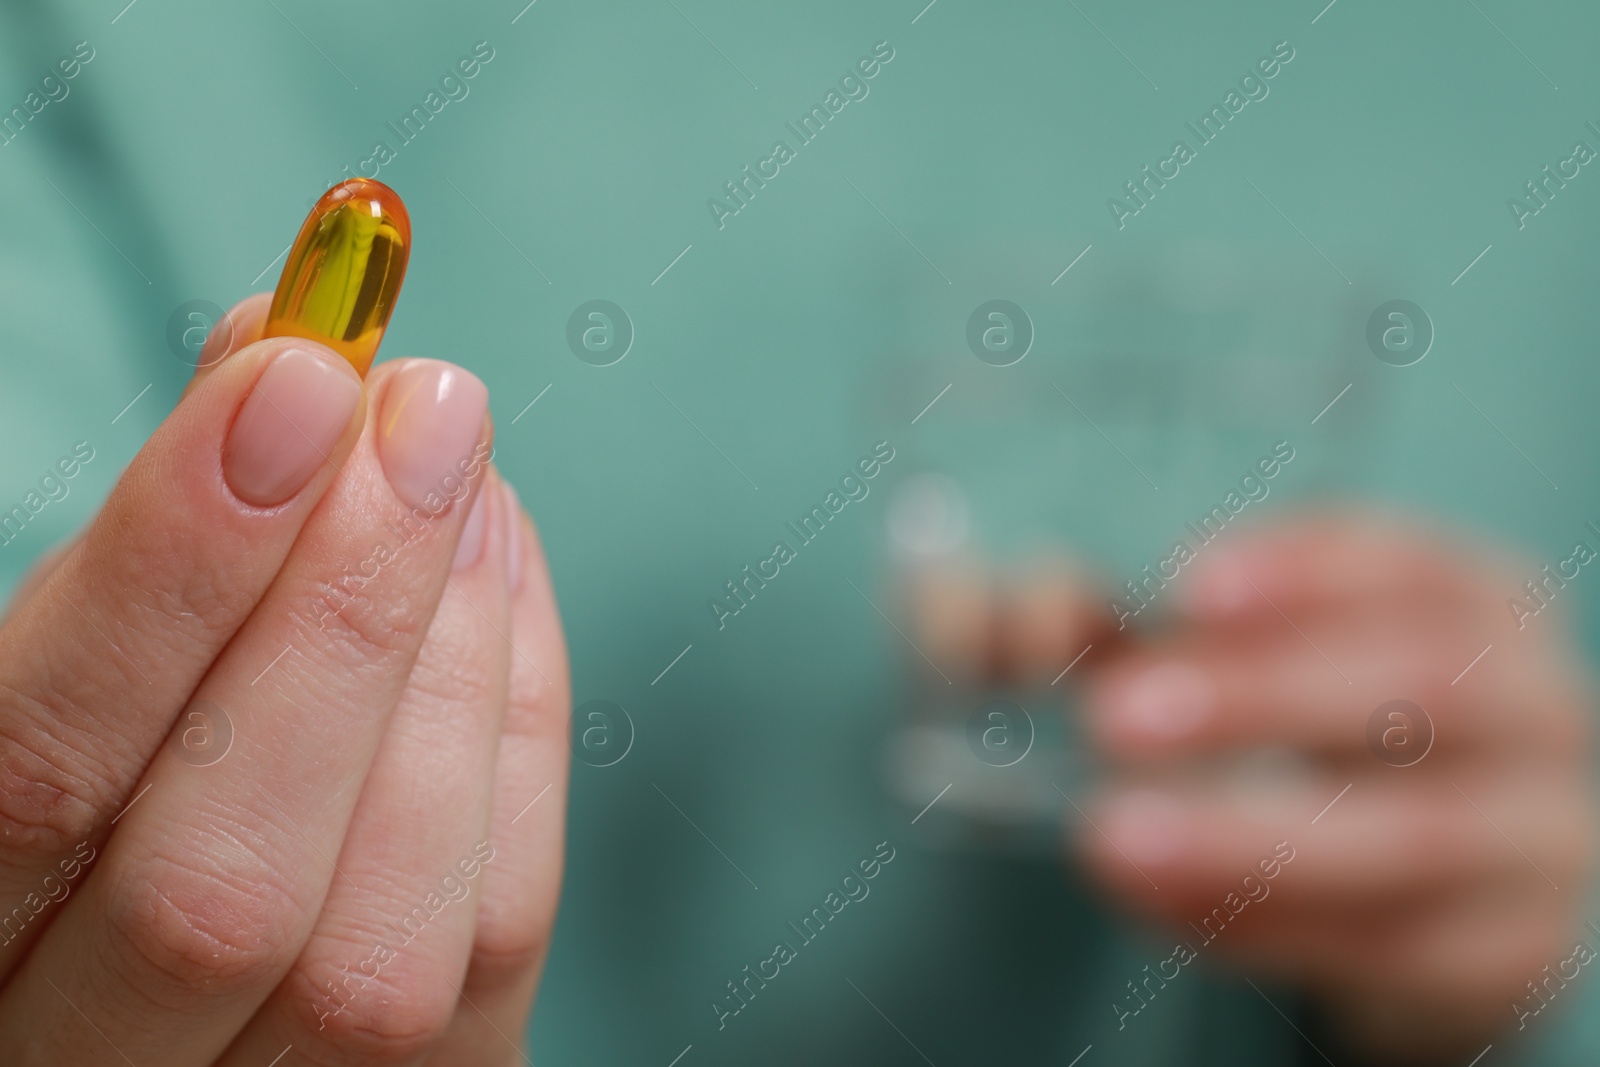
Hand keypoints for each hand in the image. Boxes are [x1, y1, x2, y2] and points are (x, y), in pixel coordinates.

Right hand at [0, 294, 569, 1064]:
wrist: (174, 982)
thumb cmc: (112, 776)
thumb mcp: (75, 662)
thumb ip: (158, 556)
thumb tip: (288, 349)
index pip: (40, 773)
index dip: (172, 572)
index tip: (296, 373)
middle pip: (219, 889)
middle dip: (346, 616)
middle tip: (427, 407)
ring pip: (380, 938)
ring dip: (450, 665)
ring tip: (465, 479)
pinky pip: (495, 938)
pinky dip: (514, 726)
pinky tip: (500, 578)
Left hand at [1077, 512, 1595, 1060]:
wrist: (1471, 893)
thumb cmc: (1356, 744)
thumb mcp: (1280, 668)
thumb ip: (1172, 637)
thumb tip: (1048, 609)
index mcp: (1484, 609)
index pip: (1409, 564)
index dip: (1301, 571)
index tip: (1186, 585)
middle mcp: (1538, 710)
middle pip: (1424, 685)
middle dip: (1263, 695)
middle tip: (1115, 716)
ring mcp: (1541, 836)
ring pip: (1411, 835)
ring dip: (1246, 835)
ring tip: (1113, 835)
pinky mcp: (1509, 950)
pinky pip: (1383, 943)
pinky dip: (1261, 924)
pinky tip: (1159, 900)